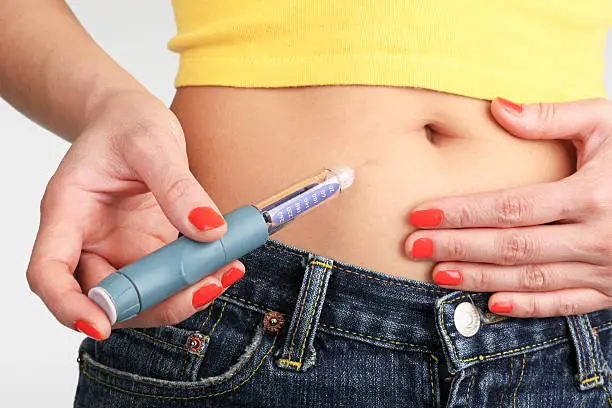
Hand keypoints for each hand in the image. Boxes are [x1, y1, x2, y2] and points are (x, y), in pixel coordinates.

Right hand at [26, 91, 243, 339]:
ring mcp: (118, 250)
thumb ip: (177, 185)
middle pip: (105, 296)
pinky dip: (195, 278)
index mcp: (68, 213)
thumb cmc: (126, 123)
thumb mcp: (152, 143)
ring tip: (226, 272)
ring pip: (141, 296)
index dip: (68, 306)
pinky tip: (225, 264)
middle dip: (154, 304)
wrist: (131, 120)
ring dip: (181, 295)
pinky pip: (167, 278)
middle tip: (206, 287)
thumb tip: (209, 230)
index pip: (49, 271)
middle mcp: (88, 240)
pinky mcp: (146, 251)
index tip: (99, 326)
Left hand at [405, 97, 611, 317]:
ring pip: (531, 277)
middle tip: (414, 245)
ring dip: (480, 277)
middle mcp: (597, 237)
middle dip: (457, 246)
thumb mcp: (610, 124)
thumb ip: (554, 117)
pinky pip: (566, 304)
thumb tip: (497, 107)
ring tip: (438, 272)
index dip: (461, 212)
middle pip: (511, 245)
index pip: (509, 207)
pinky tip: (492, 304)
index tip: (421, 213)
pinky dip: (528, 307)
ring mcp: (606, 268)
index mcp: (592, 194)